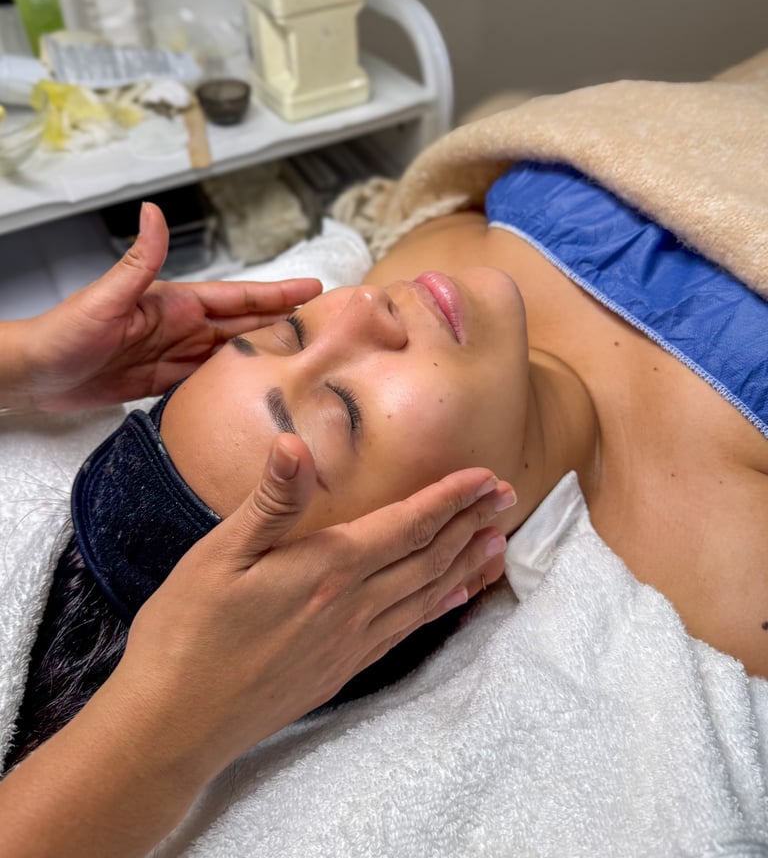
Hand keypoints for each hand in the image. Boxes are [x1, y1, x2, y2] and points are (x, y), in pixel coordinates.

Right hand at [0, 438, 513, 857]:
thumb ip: (271, 501)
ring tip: (500, 543)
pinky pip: (408, 629)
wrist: (176, 722)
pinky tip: (454, 599)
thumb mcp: (219, 555)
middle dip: (471, 523)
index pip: (408, 524)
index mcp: (329, 568)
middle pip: (428, 556)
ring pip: (427, 594)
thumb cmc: (189, 631)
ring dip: (467, 564)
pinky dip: (438, 607)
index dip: (451, 498)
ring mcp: (351, 642)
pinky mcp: (342, 669)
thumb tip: (297, 445)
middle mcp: (353, 605)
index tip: (486, 476)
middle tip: (507, 497)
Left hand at [11, 202, 321, 410]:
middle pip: (244, 323)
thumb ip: (139, 261)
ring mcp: (174, 354)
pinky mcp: (163, 382)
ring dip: (266, 351)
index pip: (238, 297)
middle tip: (325, 323)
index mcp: (176, 305)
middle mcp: (181, 327)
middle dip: (284, 320)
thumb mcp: (106, 297)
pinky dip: (236, 381)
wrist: (35, 373)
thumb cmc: (64, 332)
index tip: (313, 288)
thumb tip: (155, 212)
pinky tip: (255, 386)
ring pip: (232, 352)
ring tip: (303, 355)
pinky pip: (209, 380)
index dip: (277, 293)